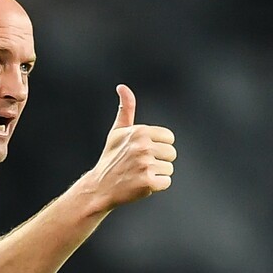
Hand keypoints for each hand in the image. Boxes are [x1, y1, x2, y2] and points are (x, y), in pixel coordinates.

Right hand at [87, 84, 176, 208]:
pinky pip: (166, 182)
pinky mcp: (148, 182)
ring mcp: (145, 164)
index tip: (141, 151)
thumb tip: (122, 86)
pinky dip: (155, 186)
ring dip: (156, 173)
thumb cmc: (111, 158)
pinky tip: (140, 184)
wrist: (100, 186)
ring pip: (169, 168)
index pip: (169, 138)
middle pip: (171, 153)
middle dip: (158, 160)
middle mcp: (142, 146)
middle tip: (138, 165)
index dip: (158, 146)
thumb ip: (126, 109)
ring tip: (138, 174)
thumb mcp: (117, 132)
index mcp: (139, 132)